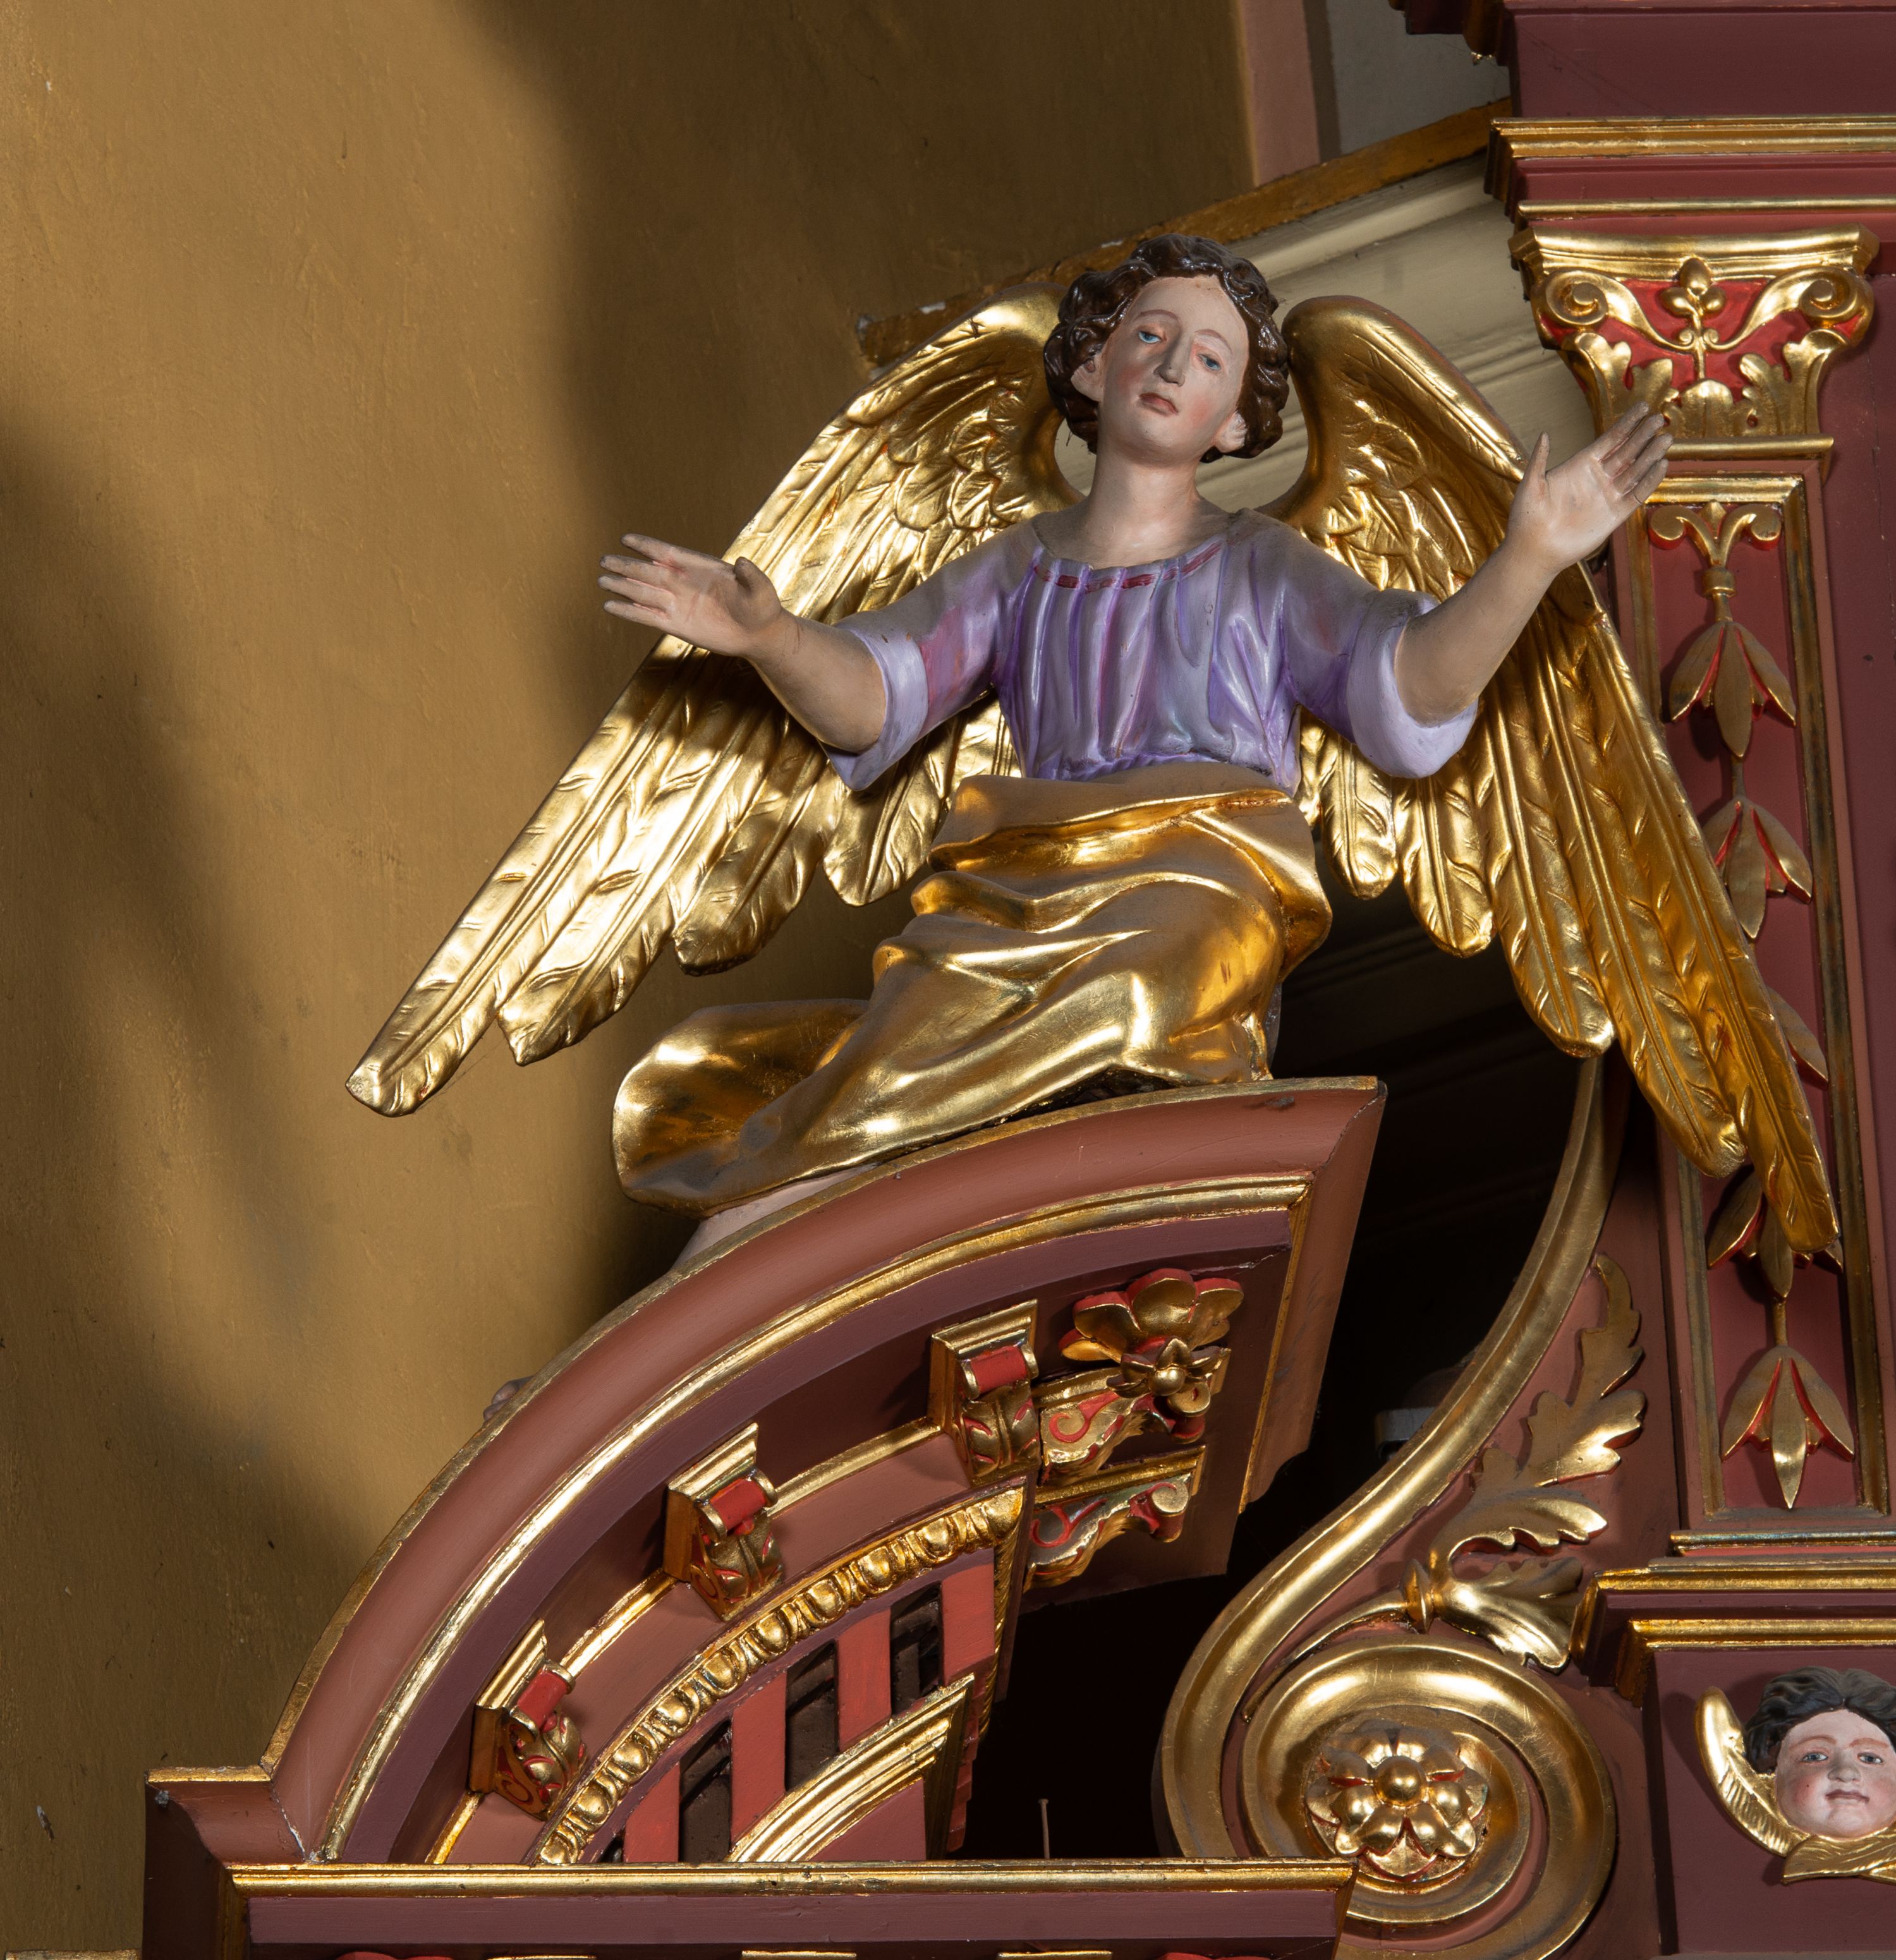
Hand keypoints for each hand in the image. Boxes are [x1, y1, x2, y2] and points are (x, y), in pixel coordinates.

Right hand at [599, 535, 786, 660]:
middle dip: (627, 565)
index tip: (627, 539)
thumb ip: (751, 576)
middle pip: (649, 571)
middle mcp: (684, 583)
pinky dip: (630, 612)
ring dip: (623, 586)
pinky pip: (648, 616)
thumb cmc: (761, 606)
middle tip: (604, 560)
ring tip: (602, 580)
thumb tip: (742, 562)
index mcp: (700, 568)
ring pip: (644, 592)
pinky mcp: (677, 624)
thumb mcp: (760, 589)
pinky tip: (611, 606)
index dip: (648, 546)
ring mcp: (678, 604)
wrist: (759, 633)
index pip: (668, 552)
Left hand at [1505, 408, 1670, 576]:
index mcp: (1581, 464)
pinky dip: (1649, 481)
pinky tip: (1662, 465)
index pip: (1610, 439)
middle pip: (1627, 451)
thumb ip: (1540, 459)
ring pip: (1635, 470)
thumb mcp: (1531, 484)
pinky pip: (1637, 494)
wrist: (1534, 549)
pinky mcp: (1615, 514)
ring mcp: (1608, 495)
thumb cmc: (1527, 517)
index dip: (1627, 423)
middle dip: (1643, 434)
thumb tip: (1544, 433)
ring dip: (1651, 454)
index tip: (1643, 407)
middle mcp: (1598, 477)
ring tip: (1666, 438)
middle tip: (1661, 418)